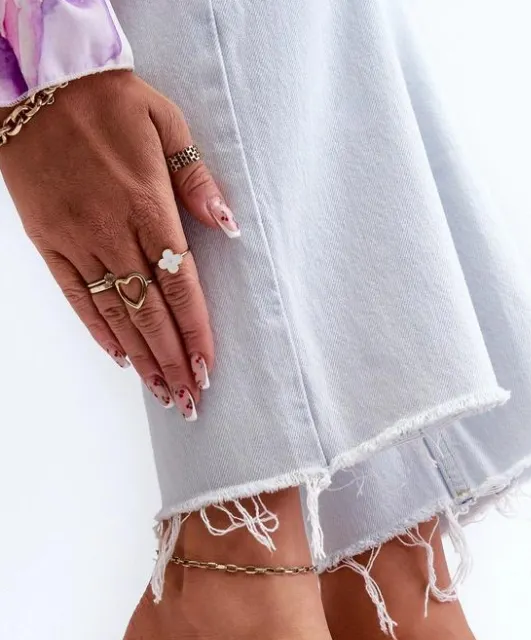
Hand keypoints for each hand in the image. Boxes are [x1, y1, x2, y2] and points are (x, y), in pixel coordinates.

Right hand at [0, 71, 238, 419]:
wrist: (34, 79)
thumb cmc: (105, 97)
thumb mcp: (164, 120)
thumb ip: (195, 179)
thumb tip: (228, 225)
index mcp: (147, 205)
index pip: (179, 285)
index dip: (195, 332)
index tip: (209, 368)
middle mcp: (112, 231)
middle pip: (150, 312)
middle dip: (173, 361)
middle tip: (191, 400)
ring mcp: (77, 240)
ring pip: (115, 312)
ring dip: (143, 358)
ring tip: (164, 393)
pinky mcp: (48, 241)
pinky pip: (75, 296)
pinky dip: (98, 330)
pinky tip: (120, 358)